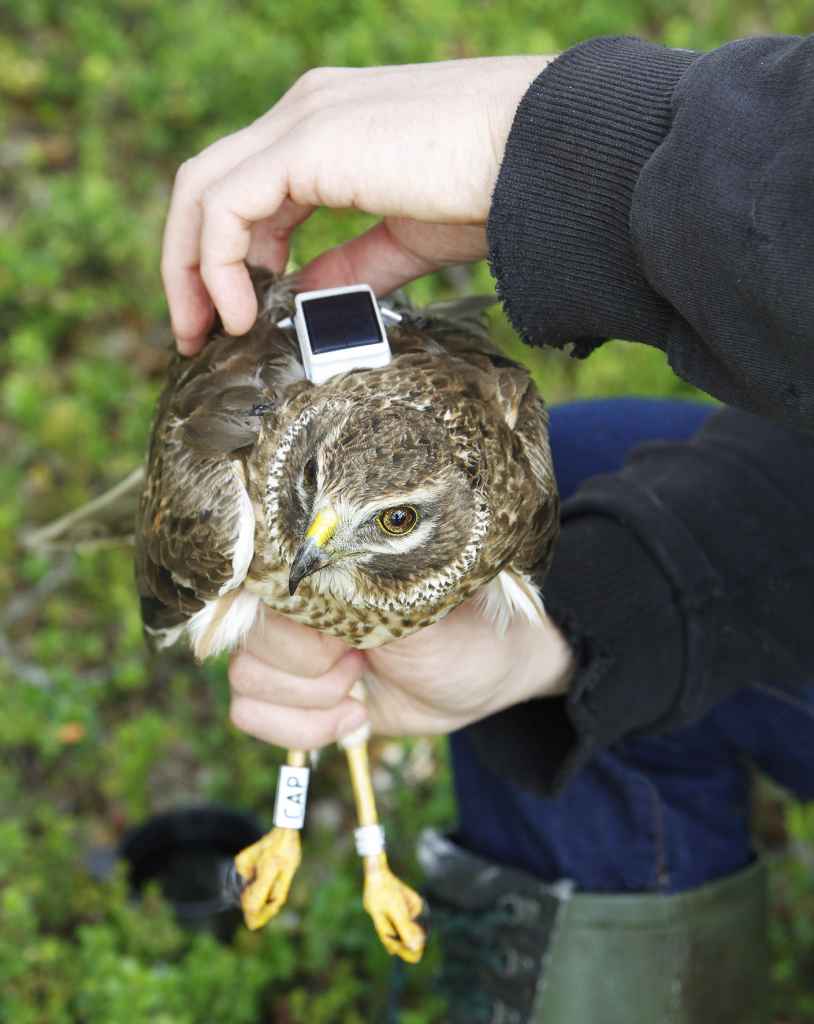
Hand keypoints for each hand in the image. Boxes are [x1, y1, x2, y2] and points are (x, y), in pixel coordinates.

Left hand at [161, 56, 552, 353]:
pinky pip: (226, 207)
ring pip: (202, 191)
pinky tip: (240, 313)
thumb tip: (305, 296)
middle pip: (208, 185)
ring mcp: (303, 119)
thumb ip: (350, 265)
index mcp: (329, 127)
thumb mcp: (405, 240)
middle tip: (195, 332)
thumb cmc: (494, 190)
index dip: (225, 255)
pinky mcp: (308, 141)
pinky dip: (217, 264)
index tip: (231, 314)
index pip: (246, 189)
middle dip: (190, 263)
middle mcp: (306, 111)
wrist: (545, 155)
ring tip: (209, 331)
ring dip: (192, 269)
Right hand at [228, 601, 572, 748]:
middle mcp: (288, 601)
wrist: (483, 674)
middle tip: (365, 662)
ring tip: (361, 689)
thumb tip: (308, 575)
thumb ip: (355, 591)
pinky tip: (351, 715)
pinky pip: (250, 714)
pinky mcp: (289, 691)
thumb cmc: (458, 624)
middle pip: (249, 647)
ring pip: (246, 684)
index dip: (298, 634)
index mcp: (314, 561)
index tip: (350, 642)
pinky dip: (303, 729)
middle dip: (314, 672)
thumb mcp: (414, 605)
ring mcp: (284, 647)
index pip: (255, 589)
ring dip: (313, 704)